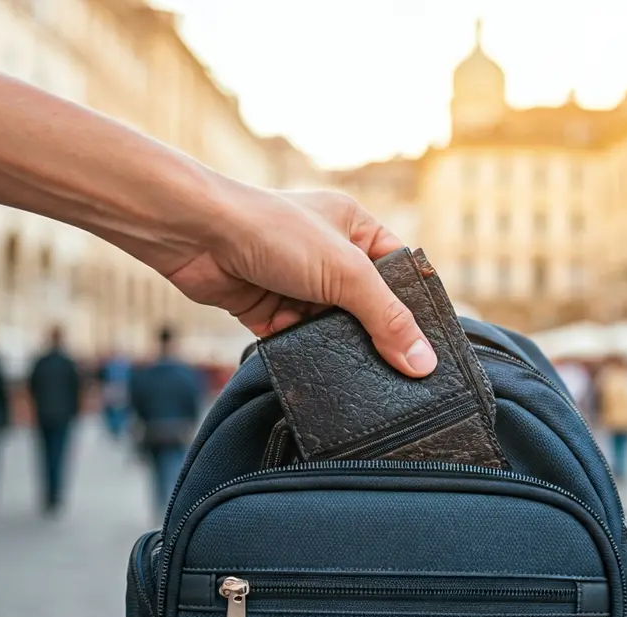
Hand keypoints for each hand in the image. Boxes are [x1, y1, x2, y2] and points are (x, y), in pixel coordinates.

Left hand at [163, 182, 436, 377]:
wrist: (196, 236)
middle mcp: (328, 254)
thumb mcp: (344, 272)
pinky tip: (322, 373)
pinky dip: (309, 355)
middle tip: (404, 374)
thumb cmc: (271, 230)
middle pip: (367, 305)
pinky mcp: (269, 309)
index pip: (399, 271)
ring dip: (342, 348)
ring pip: (334, 327)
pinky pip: (300, 341)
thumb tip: (423, 360)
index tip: (431, 347)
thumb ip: (386, 317)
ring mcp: (298, 283)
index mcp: (355, 228)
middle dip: (378, 336)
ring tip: (365, 378)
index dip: (414, 307)